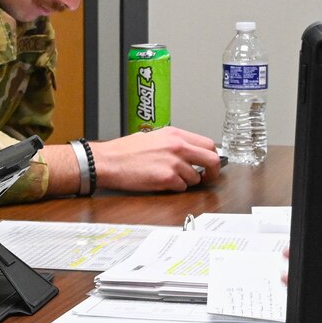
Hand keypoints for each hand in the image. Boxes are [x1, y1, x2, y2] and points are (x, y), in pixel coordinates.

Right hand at [91, 127, 222, 192]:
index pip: (208, 144)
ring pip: (196, 178)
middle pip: (212, 160)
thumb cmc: (124, 150)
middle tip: (208, 177)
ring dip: (188, 181)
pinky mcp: (167, 178)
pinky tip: (162, 183)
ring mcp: (174, 163)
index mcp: (175, 134)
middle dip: (213, 172)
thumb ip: (174, 143)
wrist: (108, 161)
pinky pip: (182, 187)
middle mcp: (178, 146)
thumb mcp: (153, 137)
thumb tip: (188, 151)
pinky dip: (175, 188)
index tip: (209, 163)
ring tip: (171, 179)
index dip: (212, 156)